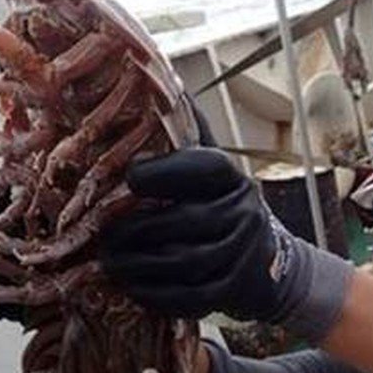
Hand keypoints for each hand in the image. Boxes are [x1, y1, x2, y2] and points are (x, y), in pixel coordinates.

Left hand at [99, 148, 351, 343]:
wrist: (271, 268)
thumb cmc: (222, 209)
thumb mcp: (212, 170)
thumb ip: (188, 132)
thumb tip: (157, 76)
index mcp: (232, 177)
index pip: (203, 167)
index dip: (166, 171)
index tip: (130, 177)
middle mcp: (244, 212)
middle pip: (185, 221)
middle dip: (137, 230)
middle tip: (101, 236)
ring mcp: (242, 254)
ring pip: (185, 261)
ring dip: (140, 265)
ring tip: (109, 264)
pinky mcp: (234, 290)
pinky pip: (191, 296)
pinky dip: (157, 295)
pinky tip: (132, 289)